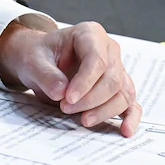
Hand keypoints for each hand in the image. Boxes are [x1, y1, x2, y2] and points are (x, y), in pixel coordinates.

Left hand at [0, 21, 141, 135]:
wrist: (40, 62)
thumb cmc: (40, 56)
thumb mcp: (33, 61)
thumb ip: (46, 75)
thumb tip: (61, 92)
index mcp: (90, 34)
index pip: (97, 59)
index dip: (85, 82)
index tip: (68, 99)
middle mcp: (108, 50)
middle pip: (112, 79)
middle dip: (90, 99)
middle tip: (65, 108)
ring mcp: (116, 69)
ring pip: (122, 93)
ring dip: (104, 110)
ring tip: (83, 120)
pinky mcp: (118, 88)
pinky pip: (131, 103)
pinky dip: (130, 117)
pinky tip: (125, 130)